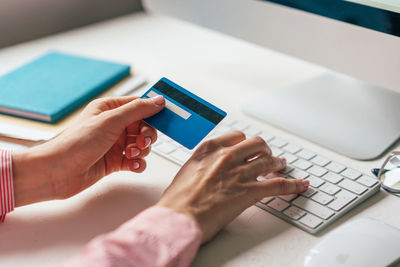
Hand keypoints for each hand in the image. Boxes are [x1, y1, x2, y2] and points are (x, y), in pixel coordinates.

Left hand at [12, 95, 164, 205]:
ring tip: (131, 154)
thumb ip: (138, 110)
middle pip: (144, 127)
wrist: (57, 172)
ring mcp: (114, 144)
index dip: (154, 111)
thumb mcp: (110, 121)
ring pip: (142, 144)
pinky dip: (138, 163)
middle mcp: (113, 125)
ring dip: (142, 150)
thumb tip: (158, 100)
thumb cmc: (75, 143)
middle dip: (147, 135)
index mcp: (110, 109)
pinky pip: (136, 160)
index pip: (139, 105)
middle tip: (142, 141)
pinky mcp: (115, 161)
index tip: (167, 117)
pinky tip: (133, 165)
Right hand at [157, 131, 308, 242]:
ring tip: (282, 167)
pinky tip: (300, 185)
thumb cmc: (178, 199)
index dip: (245, 143)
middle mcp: (227, 156)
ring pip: (270, 161)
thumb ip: (203, 164)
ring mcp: (240, 173)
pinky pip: (279, 184)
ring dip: (278, 164)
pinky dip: (293, 184)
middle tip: (266, 156)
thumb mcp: (187, 171)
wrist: (179, 216)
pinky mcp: (250, 191)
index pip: (236, 136)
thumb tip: (210, 169)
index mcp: (210, 149)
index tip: (248, 148)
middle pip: (257, 144)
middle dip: (264, 150)